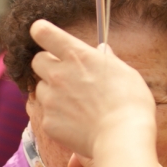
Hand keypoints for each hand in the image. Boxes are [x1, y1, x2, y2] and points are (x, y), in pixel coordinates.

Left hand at [30, 19, 156, 161]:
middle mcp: (58, 74)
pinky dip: (56, 114)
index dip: (40, 31)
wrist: (120, 136)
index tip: (39, 30)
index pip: (45, 34)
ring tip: (74, 102)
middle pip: (36, 61)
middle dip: (46, 64)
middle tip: (63, 73)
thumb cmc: (129, 102)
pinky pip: (45, 113)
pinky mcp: (47, 121)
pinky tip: (75, 121)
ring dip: (51, 91)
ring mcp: (50, 99)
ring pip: (39, 89)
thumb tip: (100, 50)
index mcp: (78, 56)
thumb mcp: (124, 72)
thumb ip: (105, 60)